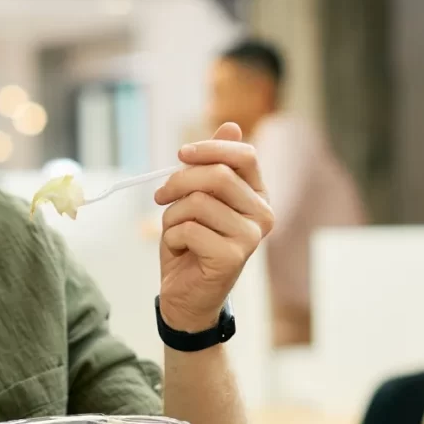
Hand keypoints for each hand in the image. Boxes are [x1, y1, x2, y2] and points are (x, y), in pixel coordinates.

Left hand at [153, 122, 273, 333]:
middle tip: (160, 196)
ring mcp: (250, 237)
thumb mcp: (199, 201)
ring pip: (198, 203)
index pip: (244, 156)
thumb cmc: (191, 246)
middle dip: (179, 182)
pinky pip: (188, 229)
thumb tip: (230, 126)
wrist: (187, 296)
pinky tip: (178, 251)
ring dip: (171, 216)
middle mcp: (262, 215)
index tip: (180, 154)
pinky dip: (171, 237)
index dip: (209, 149)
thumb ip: (213, 167)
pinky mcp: (232, 257)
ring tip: (173, 231)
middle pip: (217, 176)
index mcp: (258, 195)